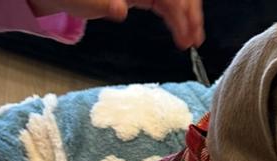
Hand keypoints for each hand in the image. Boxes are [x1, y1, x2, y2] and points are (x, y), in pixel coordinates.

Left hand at [29, 0, 204, 48]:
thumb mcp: (82, 0)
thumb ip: (103, 3)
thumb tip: (120, 11)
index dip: (179, 8)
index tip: (186, 31)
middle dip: (189, 12)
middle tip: (194, 39)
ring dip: (187, 17)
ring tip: (192, 40)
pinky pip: (166, 4)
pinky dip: (176, 18)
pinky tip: (182, 34)